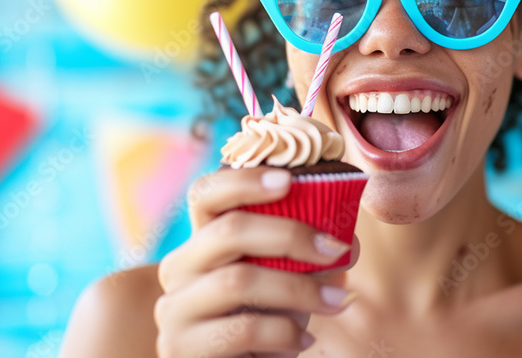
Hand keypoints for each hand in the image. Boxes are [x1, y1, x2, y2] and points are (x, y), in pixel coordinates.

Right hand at [154, 166, 357, 356]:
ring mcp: (174, 308)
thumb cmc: (267, 319)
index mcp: (203, 239)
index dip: (243, 180)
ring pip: (238, 281)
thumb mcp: (291, 280)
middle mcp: (180, 266)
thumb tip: (347, 243)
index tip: (288, 180)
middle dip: (291, 236)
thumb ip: (315, 255)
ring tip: (336, 303)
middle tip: (336, 250)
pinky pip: (240, 329)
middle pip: (229, 231)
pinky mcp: (180, 348)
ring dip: (299, 290)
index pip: (206, 193)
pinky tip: (302, 340)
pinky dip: (284, 333)